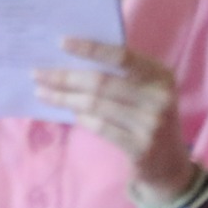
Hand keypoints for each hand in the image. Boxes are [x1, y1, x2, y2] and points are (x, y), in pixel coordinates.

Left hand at [34, 39, 194, 201]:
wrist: (170, 165)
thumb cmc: (148, 116)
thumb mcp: (145, 90)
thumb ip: (120, 73)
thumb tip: (70, 56)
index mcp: (160, 75)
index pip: (121, 55)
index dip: (90, 48)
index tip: (60, 42)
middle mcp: (159, 97)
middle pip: (101, 82)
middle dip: (65, 77)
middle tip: (37, 73)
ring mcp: (151, 124)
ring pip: (95, 104)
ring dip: (64, 97)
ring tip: (42, 91)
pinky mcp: (140, 148)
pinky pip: (99, 126)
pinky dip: (80, 117)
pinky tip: (68, 112)